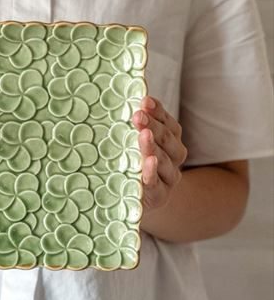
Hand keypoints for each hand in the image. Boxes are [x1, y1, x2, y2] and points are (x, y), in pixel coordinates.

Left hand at [132, 96, 187, 212]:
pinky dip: (152, 172)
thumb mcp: (133, 144)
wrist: (142, 201)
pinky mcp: (159, 195)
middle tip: (137, 116)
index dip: (157, 111)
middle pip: (166, 138)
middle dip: (152, 125)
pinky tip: (148, 162)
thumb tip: (126, 98)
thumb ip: (135, 126)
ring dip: (152, 146)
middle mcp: (174, 157)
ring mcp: (168, 177)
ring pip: (164, 159)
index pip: (167, 123)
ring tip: (144, 135)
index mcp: (170, 140)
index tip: (144, 100)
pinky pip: (156, 182)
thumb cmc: (134, 165)